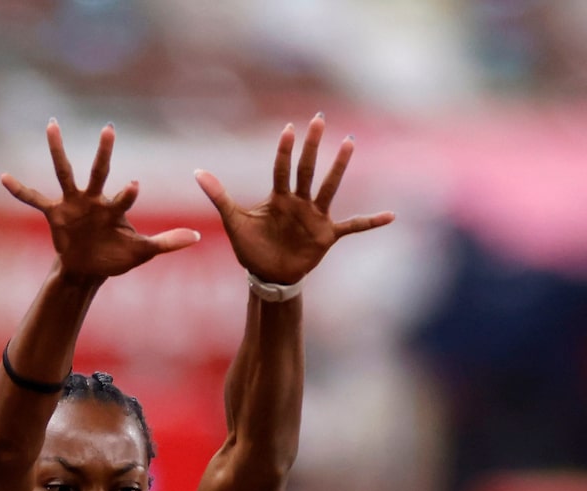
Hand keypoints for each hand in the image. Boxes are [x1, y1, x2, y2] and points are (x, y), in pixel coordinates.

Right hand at [2, 121, 199, 279]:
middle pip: (98, 171)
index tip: (135, 185)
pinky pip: (33, 199)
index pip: (123, 198)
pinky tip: (3, 177)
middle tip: (110, 129)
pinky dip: (19, 190)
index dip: (128, 194)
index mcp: (113, 209)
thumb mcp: (141, 253)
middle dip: (104, 152)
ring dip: (57, 149)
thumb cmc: (115, 256)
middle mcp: (93, 199)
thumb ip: (166, 243)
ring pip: (64, 172)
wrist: (88, 268)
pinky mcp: (54, 214)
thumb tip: (197, 239)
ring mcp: (72, 204)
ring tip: (52, 124)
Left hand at [195, 116, 392, 287]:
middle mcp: (299, 202)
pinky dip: (370, 222)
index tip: (288, 129)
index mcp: (278, 197)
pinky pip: (353, 227)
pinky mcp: (326, 235)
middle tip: (319, 119)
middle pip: (306, 169)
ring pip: (328, 187)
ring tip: (349, 142)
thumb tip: (197, 172)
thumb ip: (219, 196)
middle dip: (312, 145)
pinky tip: (390, 215)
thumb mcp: (234, 222)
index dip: (284, 151)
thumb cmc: (252, 247)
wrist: (267, 276)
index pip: (281, 169)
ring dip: (337, 167)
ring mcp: (315, 217)